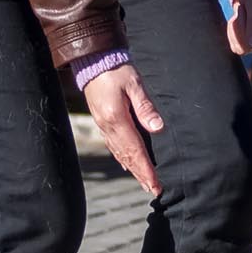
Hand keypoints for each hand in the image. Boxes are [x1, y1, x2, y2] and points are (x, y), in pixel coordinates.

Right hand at [80, 63, 164, 195]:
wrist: (93, 60)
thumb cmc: (116, 69)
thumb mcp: (134, 83)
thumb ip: (145, 106)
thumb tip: (158, 128)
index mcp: (117, 119)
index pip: (135, 150)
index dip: (146, 170)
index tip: (156, 185)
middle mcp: (108, 127)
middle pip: (127, 157)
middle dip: (141, 175)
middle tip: (154, 191)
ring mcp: (103, 126)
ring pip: (120, 154)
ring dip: (133, 170)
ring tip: (144, 183)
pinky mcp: (103, 122)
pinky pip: (113, 146)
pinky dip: (122, 158)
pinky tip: (127, 166)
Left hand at [225, 0, 251, 55]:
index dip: (241, 27)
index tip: (244, 7)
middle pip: (245, 47)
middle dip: (238, 27)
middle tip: (242, 8)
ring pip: (240, 46)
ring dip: (235, 28)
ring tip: (242, 10)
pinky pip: (237, 42)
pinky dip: (233, 30)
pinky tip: (239, 16)